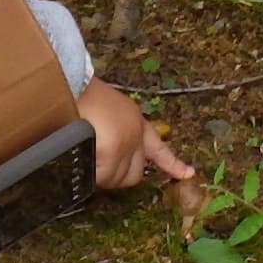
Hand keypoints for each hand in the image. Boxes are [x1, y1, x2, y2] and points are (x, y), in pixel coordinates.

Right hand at [79, 80, 194, 189]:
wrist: (74, 83)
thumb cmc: (85, 97)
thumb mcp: (109, 112)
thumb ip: (116, 133)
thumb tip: (106, 155)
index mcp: (137, 123)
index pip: (159, 149)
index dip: (173, 164)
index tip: (188, 174)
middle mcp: (136, 135)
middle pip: (134, 175)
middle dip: (117, 177)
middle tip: (98, 167)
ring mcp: (127, 144)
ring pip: (115, 179)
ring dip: (100, 175)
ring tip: (85, 154)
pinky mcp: (113, 150)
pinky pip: (100, 176)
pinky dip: (90, 174)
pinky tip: (83, 158)